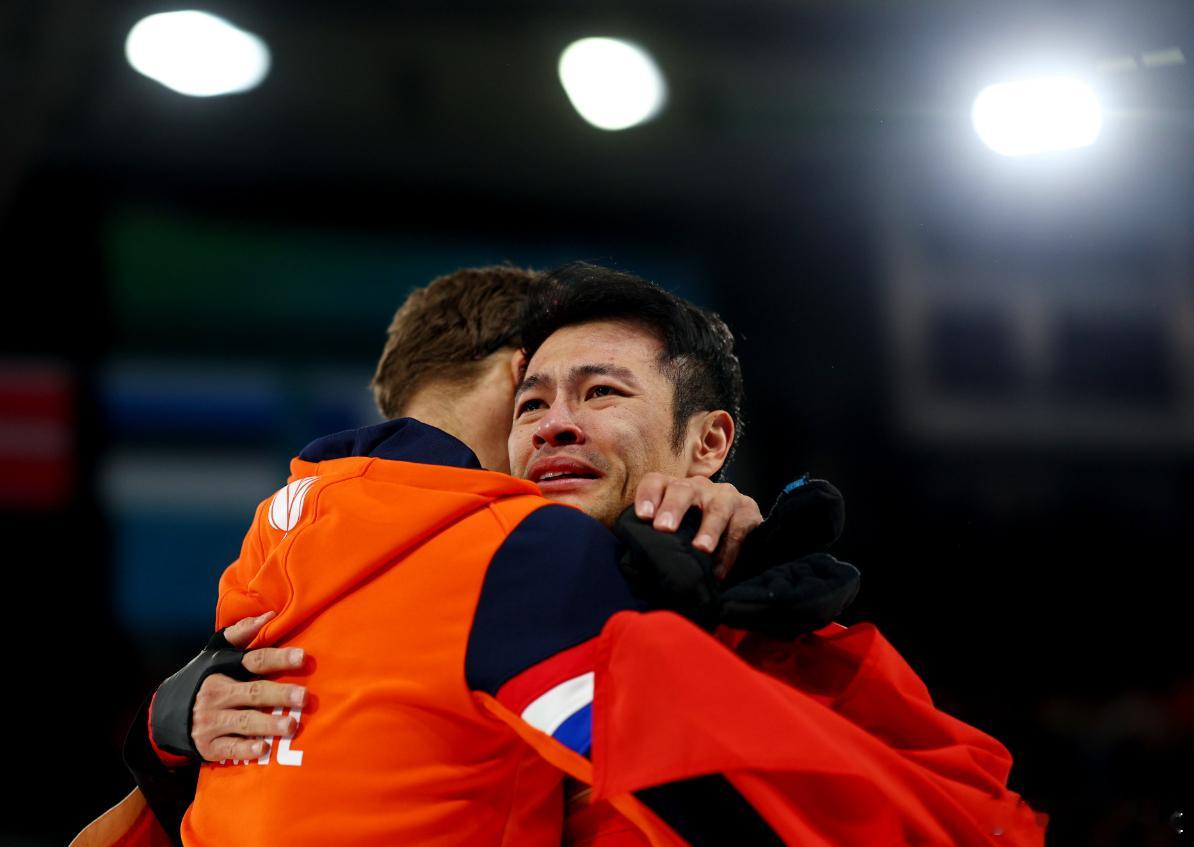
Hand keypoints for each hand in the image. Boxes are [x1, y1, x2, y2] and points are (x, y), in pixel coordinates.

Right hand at [190, 612, 307, 761]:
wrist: (162, 716)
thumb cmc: (201, 679)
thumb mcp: (215, 654)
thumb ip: (241, 634)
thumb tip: (270, 615)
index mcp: (223, 669)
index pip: (254, 661)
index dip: (279, 659)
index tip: (303, 657)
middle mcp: (216, 694)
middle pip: (253, 693)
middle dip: (280, 694)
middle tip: (304, 696)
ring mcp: (211, 722)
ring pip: (245, 722)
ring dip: (269, 724)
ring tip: (292, 725)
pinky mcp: (209, 746)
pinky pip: (230, 749)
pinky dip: (246, 750)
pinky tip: (263, 749)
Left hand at [633, 473, 762, 577]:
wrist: (738, 530)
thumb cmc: (694, 531)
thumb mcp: (676, 529)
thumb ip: (657, 537)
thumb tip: (634, 560)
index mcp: (675, 489)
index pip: (656, 482)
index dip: (648, 495)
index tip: (643, 516)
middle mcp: (699, 488)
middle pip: (683, 490)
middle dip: (673, 508)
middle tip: (664, 528)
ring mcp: (725, 497)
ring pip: (716, 508)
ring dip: (708, 529)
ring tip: (701, 548)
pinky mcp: (748, 511)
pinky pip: (738, 530)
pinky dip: (729, 552)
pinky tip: (719, 571)